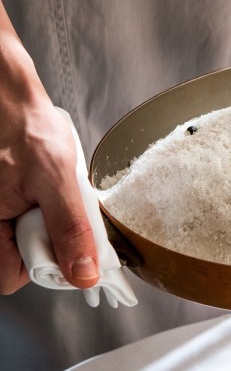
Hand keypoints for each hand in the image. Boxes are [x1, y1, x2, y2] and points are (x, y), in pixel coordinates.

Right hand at [0, 10, 98, 293]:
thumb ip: (69, 229)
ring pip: (27, 237)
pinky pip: (28, 216)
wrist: (9, 93)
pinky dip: (44, 207)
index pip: (11, 277)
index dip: (44, 268)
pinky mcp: (5, 199)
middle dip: (49, 240)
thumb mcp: (56, 179)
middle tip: (64, 208)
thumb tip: (83, 274)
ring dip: (49, 222)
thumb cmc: (24, 127)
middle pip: (21, 258)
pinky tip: (49, 185)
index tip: (71, 249)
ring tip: (54, 191)